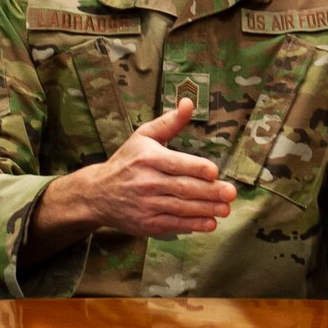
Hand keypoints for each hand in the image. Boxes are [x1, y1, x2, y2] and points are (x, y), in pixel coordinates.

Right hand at [68, 98, 234, 238]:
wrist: (97, 193)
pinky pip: (173, 224)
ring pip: (180, 208)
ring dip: (206, 209)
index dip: (195, 168)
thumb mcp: (143, 136)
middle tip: (231, 193)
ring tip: (226, 209)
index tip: (214, 172)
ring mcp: (146, 204)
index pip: (175, 164)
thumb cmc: (127, 161)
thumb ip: (169, 122)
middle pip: (182, 188)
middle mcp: (146, 182)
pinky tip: (210, 223)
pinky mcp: (147, 223)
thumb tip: (189, 103)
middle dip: (209, 191)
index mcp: (148, 159)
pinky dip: (192, 225)